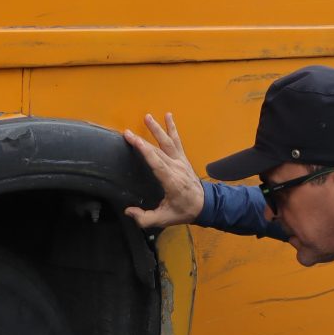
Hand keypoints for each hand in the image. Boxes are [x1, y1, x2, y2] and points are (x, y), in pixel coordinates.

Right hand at [123, 112, 204, 228]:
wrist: (205, 204)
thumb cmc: (183, 211)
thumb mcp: (164, 219)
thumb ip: (145, 218)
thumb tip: (128, 212)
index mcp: (171, 181)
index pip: (156, 163)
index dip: (145, 151)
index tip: (134, 140)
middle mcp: (176, 168)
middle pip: (157, 151)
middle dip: (142, 141)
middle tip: (128, 133)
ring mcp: (180, 161)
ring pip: (168, 142)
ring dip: (157, 129)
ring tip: (147, 117)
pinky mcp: (183, 158)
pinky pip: (177, 141)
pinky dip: (172, 128)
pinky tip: (168, 116)